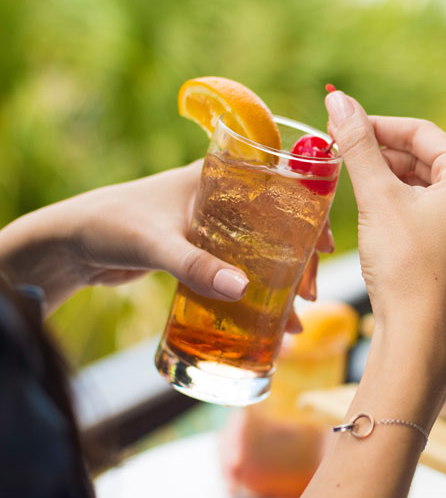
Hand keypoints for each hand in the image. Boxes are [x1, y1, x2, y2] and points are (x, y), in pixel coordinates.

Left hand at [0, 161, 332, 314]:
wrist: (68, 244)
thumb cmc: (110, 225)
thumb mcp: (157, 244)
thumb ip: (197, 266)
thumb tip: (244, 291)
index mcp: (218, 176)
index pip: (280, 184)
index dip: (310, 211)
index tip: (326, 245)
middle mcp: (221, 197)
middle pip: (278, 224)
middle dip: (299, 260)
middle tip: (307, 294)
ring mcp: (211, 225)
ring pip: (261, 250)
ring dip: (280, 281)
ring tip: (293, 319)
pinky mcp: (198, 250)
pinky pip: (239, 268)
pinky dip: (255, 290)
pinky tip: (264, 321)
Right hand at [324, 91, 445, 360]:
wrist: (419, 335)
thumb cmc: (406, 265)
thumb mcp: (379, 197)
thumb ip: (358, 145)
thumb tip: (338, 99)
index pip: (421, 132)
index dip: (376, 125)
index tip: (339, 124)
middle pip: (424, 156)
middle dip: (380, 151)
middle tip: (338, 148)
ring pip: (423, 183)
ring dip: (387, 176)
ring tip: (349, 176)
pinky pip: (427, 208)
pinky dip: (398, 202)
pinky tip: (370, 206)